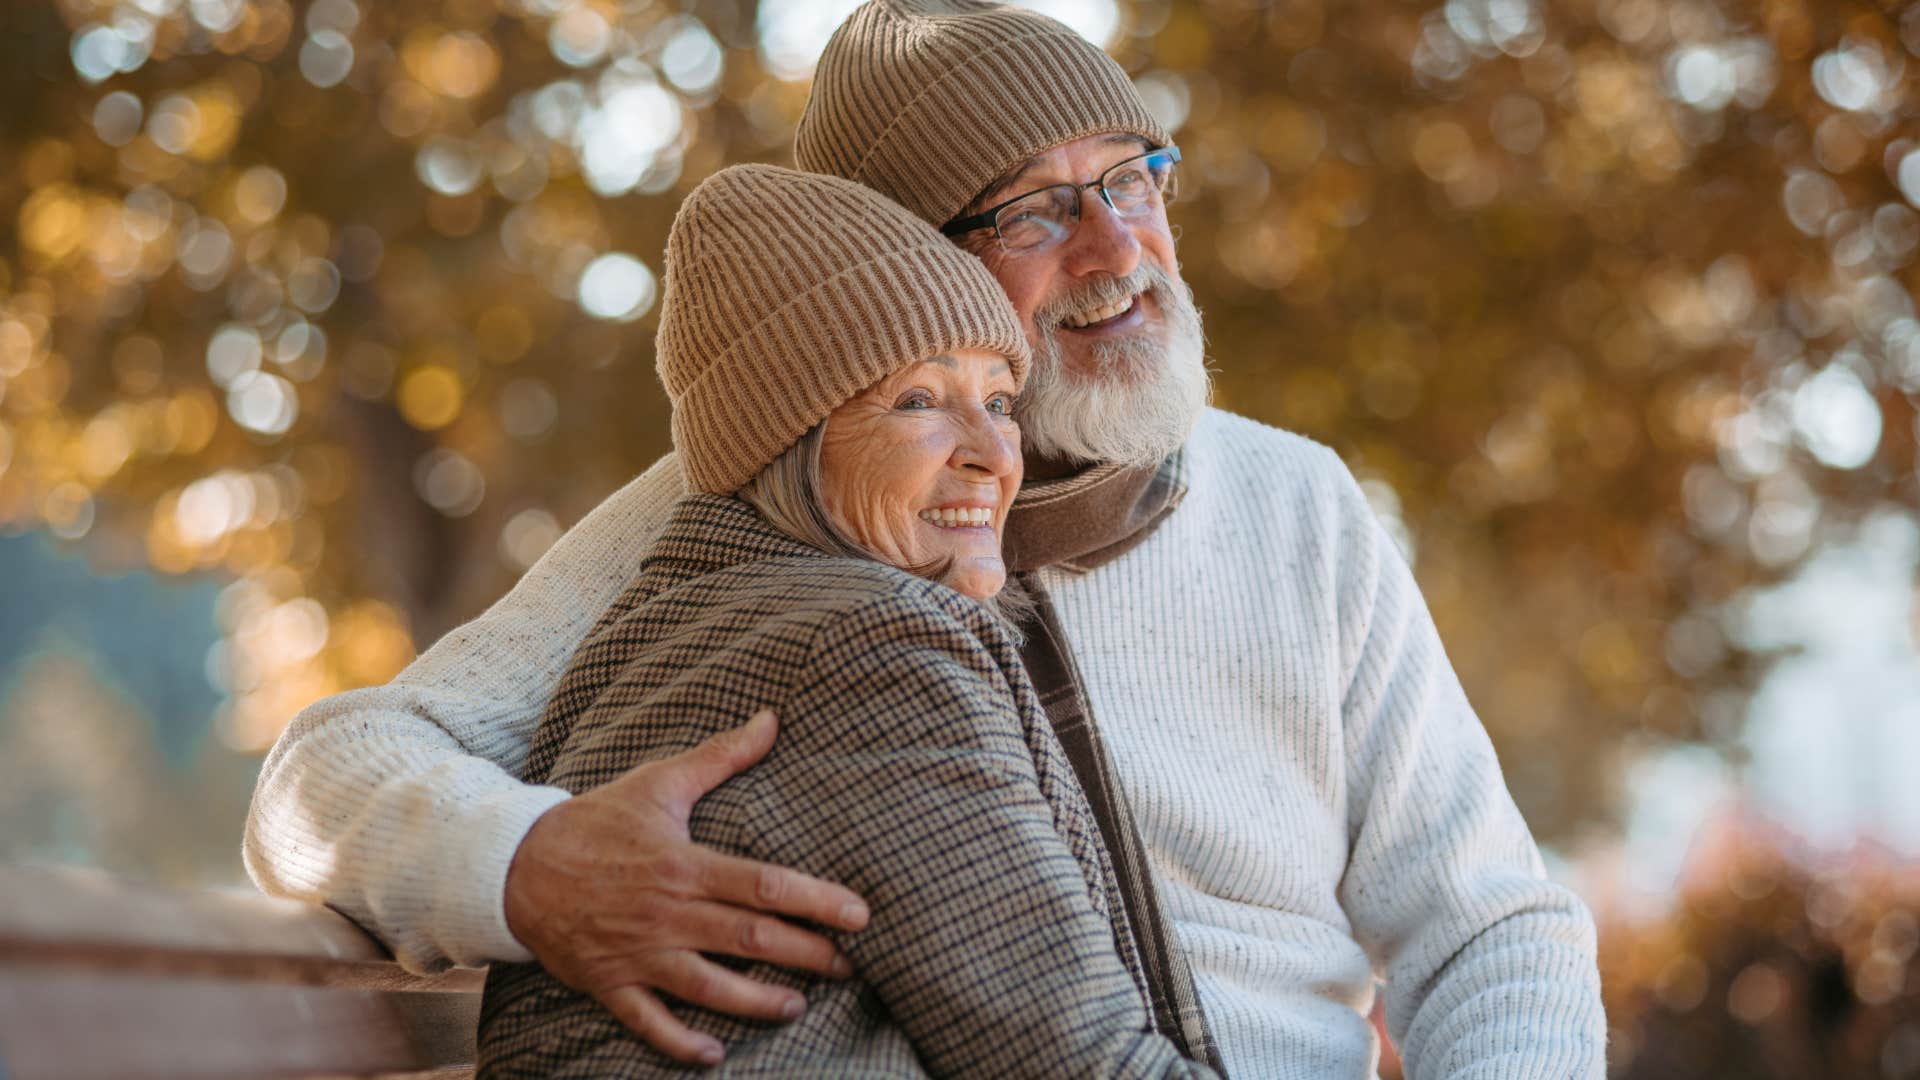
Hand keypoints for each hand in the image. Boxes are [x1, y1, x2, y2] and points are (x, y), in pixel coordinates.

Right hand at [503, 709, 870, 1065]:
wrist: (515, 864)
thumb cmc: (597, 821)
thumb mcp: (659, 783)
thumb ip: (721, 757)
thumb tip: (772, 719)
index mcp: (685, 865)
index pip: (764, 886)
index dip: (817, 901)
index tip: (860, 915)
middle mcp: (667, 914)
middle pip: (750, 940)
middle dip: (807, 955)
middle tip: (850, 966)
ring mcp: (638, 954)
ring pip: (709, 988)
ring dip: (758, 1002)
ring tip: (797, 1005)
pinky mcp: (610, 983)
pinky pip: (649, 1022)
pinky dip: (680, 1042)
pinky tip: (715, 1053)